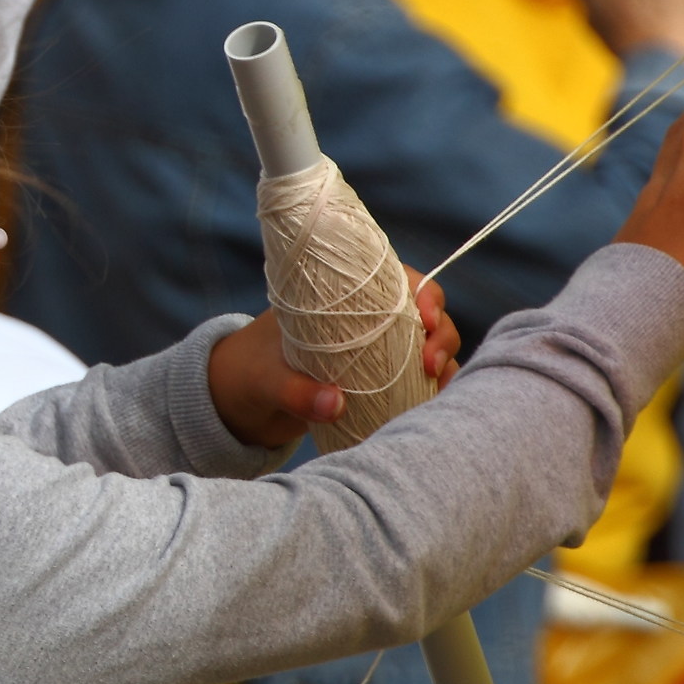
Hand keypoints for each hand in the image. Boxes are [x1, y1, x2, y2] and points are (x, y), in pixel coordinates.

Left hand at [208, 280, 460, 450]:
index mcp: (340, 296)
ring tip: (437, 384)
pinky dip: (435, 387)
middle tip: (431, 363)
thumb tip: (335, 404)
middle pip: (424, 312)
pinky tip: (437, 401)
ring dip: (444, 361)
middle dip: (441, 331)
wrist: (238, 401)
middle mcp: (367, 319)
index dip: (422, 291)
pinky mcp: (381, 383)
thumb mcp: (265, 379)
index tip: (425, 314)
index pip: (394, 278)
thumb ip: (294, 392)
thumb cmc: (249, 372)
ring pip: (429, 345)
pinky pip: (419, 379)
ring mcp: (378, 351)